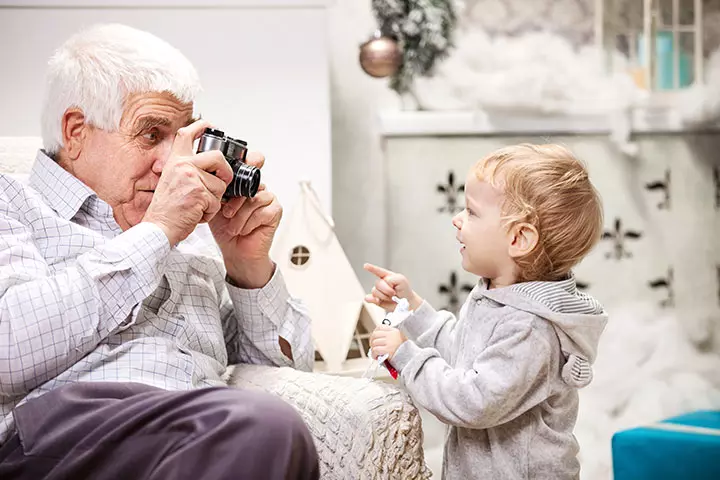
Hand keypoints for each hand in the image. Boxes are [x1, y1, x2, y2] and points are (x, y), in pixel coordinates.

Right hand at [143, 120, 232, 245]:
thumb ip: (188, 170)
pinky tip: (196, 214)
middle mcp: (182, 166)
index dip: (201, 126)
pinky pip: (217, 202)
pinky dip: (210, 212)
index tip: (211, 126)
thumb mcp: (172, 181)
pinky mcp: (199, 193)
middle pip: (217, 157)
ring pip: (220, 185)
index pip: (186, 134)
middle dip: (226, 171)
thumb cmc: (166, 209)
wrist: (158, 226)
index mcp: (175, 161)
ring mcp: (191, 178)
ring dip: (214, 200)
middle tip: (223, 180)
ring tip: (197, 206)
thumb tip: (212, 169)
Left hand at [209, 152, 282, 288]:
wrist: (235, 252)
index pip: (250, 165)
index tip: (237, 169)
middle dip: (236, 200)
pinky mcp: (275, 212)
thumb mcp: (215, 206)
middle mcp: (258, 190)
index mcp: (244, 185)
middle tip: (227, 213)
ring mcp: (268, 200)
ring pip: (255, 199)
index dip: (248, 162)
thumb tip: (211, 177)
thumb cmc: (226, 229)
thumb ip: (216, 190)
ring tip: (233, 226)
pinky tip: (244, 230)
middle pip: (251, 183)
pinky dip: (249, 223)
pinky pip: (263, 212)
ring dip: (240, 215)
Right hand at [363, 263, 422, 310]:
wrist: (406, 303)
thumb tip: (383, 284)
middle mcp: (382, 283)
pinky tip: (377, 300)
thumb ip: (392, 279)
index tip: (365, 266)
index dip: (371, 268)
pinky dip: (372, 299)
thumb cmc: (404, 290)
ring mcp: (378, 291)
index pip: (378, 271)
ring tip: (391, 297)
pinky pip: (370, 298)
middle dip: (387, 289)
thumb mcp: (402, 280)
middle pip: (378, 283)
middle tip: (394, 292)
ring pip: (375, 291)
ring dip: (384, 296)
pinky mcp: (376, 300)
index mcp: (387, 276)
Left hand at [370, 325, 406, 359]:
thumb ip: (390, 337)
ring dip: (373, 349)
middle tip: (373, 346)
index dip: (375, 332)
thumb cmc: (405, 350)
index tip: (374, 338)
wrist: (411, 357)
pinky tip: (375, 356)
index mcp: (394, 331)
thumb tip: (379, 341)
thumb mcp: (400, 339)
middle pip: (375, 334)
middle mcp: (391, 335)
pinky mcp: (387, 349)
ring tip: (375, 353)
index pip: (380, 327)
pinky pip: (375, 350)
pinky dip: (373, 354)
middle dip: (371, 341)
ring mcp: (389, 341)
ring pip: (374, 342)